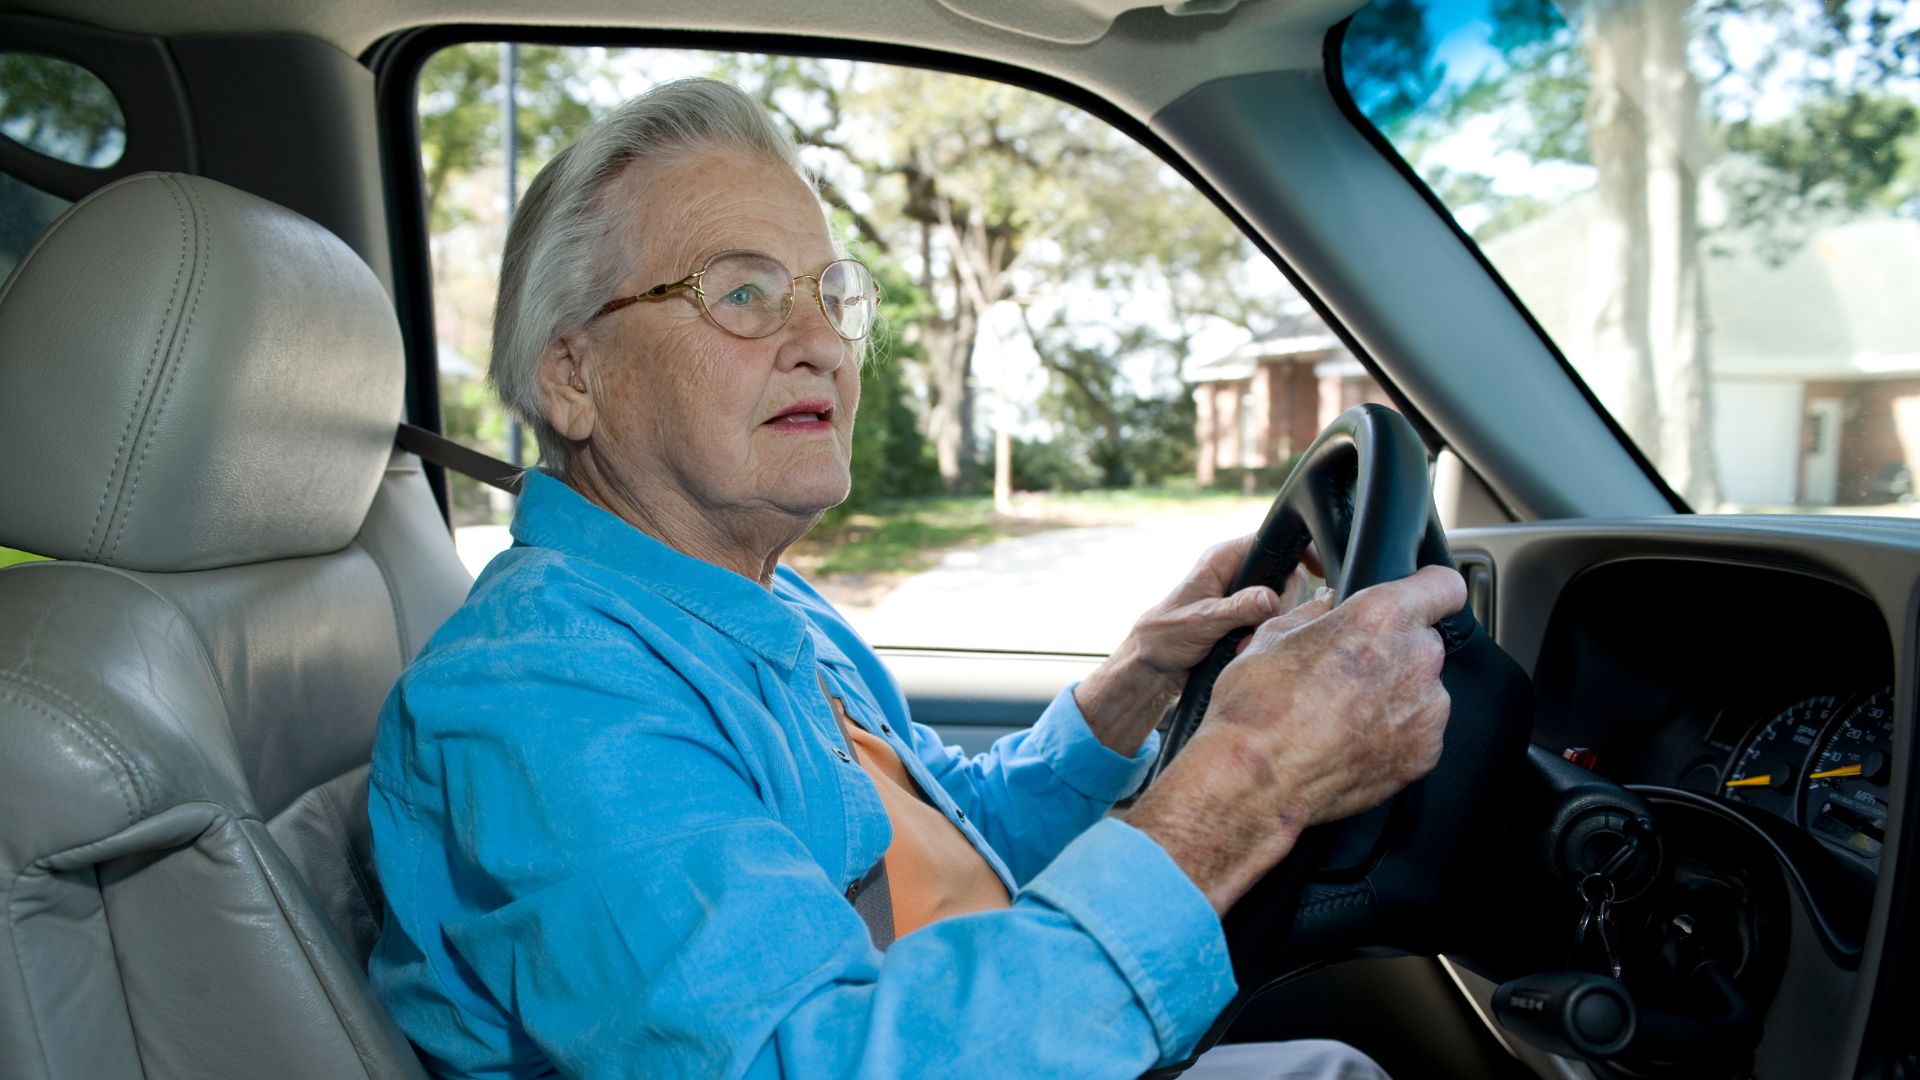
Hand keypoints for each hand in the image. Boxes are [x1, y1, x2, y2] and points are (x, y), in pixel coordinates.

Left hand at [1074, 536, 1323, 754]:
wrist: (1151, 665)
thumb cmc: (1165, 636)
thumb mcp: (1201, 622)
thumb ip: (1237, 609)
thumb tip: (1271, 599)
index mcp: (1222, 560)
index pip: (1271, 542)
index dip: (1299, 552)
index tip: (1320, 568)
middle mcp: (1235, 573)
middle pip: (1286, 577)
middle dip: (1281, 605)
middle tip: (1261, 629)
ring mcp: (1241, 595)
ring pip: (1282, 602)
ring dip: (1271, 626)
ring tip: (1242, 644)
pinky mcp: (1244, 617)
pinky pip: (1271, 621)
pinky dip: (1264, 636)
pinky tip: (1244, 649)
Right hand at [1126, 564, 1464, 913]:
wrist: (1255, 777)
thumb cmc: (1258, 706)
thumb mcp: (1272, 635)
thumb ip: (1313, 614)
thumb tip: (1323, 607)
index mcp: (1382, 616)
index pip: (1444, 585)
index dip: (1430, 590)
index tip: (1419, 600)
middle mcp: (1416, 659)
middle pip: (1423, 642)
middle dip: (1393, 651)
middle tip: (1348, 670)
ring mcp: (1426, 711)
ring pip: (1421, 689)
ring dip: (1393, 694)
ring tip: (1342, 714)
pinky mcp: (1424, 754)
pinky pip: (1418, 732)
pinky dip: (1393, 734)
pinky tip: (1351, 741)